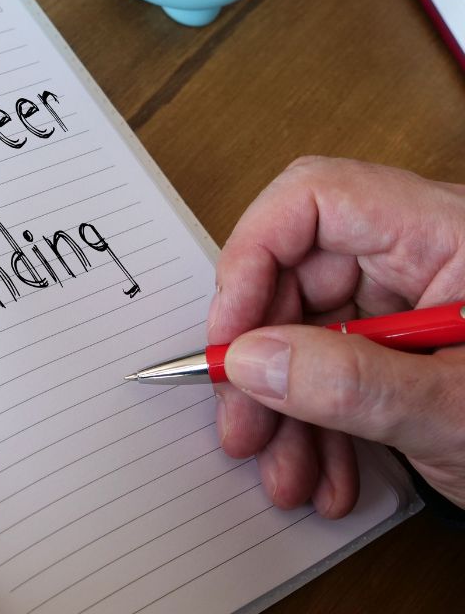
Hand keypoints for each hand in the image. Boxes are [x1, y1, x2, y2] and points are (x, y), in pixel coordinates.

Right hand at [208, 157, 464, 516]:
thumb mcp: (459, 412)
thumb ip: (352, 384)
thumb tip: (249, 359)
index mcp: (451, 233)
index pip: (317, 199)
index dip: (253, 256)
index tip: (232, 333)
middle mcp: (426, 255)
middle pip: (299, 275)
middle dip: (263, 361)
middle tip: (242, 426)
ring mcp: (415, 303)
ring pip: (308, 333)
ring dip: (287, 411)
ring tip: (285, 474)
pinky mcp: (408, 347)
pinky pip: (336, 370)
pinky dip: (321, 425)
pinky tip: (328, 474)